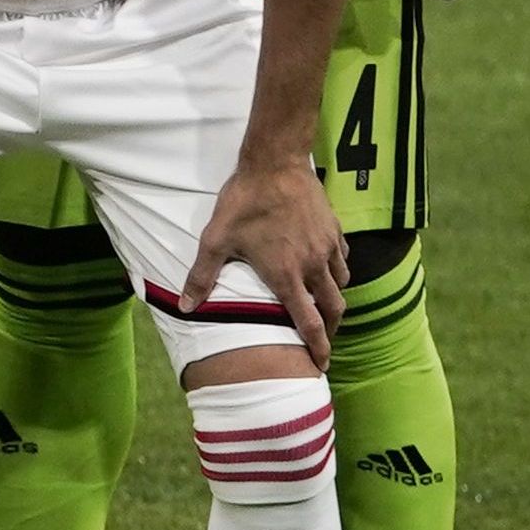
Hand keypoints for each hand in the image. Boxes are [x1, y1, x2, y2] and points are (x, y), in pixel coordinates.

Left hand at [189, 159, 348, 364]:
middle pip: (334, 309)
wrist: (275, 164)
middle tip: (323, 340)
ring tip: (323, 307)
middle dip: (331, 330)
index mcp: (287, 275)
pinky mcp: (335, 230)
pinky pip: (343, 260)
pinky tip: (325, 269)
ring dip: (334, 300)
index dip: (317, 347)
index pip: (309, 322)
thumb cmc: (243, 202)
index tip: (319, 366)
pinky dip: (337, 272)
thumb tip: (186, 308)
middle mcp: (314, 266)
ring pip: (342, 285)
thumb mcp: (215, 240)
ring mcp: (328, 247)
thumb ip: (201, 276)